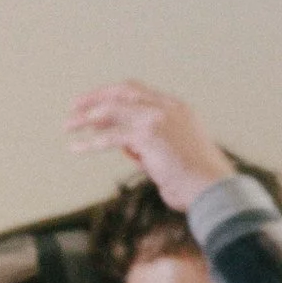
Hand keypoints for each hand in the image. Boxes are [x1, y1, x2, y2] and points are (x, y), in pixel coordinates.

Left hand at [65, 81, 229, 213]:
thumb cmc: (196, 183)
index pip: (139, 92)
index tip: (95, 104)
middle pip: (124, 91)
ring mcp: (158, 119)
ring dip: (87, 118)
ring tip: (67, 126)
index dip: (113, 96)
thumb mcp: (172, 157)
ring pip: (114, 110)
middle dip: (96, 96)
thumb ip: (149, 148)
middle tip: (74, 106)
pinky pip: (112, 137)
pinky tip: (75, 148)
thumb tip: (127, 147)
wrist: (214, 191)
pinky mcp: (149, 136)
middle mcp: (167, 107)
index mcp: (177, 108)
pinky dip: (91, 142)